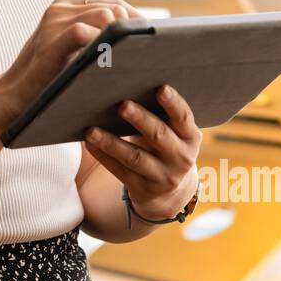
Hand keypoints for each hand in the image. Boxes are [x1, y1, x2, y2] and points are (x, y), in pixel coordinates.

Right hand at [0, 0, 144, 134]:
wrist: (11, 99)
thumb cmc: (48, 81)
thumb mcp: (74, 54)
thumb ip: (97, 41)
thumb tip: (143, 42)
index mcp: (66, 5)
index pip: (112, 4)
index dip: (137, 21)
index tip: (157, 41)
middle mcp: (60, 7)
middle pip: (114, 8)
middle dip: (137, 29)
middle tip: (156, 51)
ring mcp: (54, 20)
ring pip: (104, 16)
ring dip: (125, 38)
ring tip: (142, 57)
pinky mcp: (50, 39)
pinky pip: (84, 32)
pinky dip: (104, 44)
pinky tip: (117, 61)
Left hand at [84, 85, 201, 220]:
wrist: (169, 192)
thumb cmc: (164, 146)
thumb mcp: (172, 134)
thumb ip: (160, 115)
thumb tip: (127, 88)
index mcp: (190, 138)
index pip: (183, 118)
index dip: (173, 103)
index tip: (161, 88)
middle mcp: (181, 158)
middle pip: (159, 135)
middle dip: (141, 119)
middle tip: (123, 105)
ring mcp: (163, 177)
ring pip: (135, 157)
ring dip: (111, 143)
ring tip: (92, 130)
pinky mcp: (144, 189)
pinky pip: (120, 171)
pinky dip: (103, 156)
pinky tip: (90, 143)